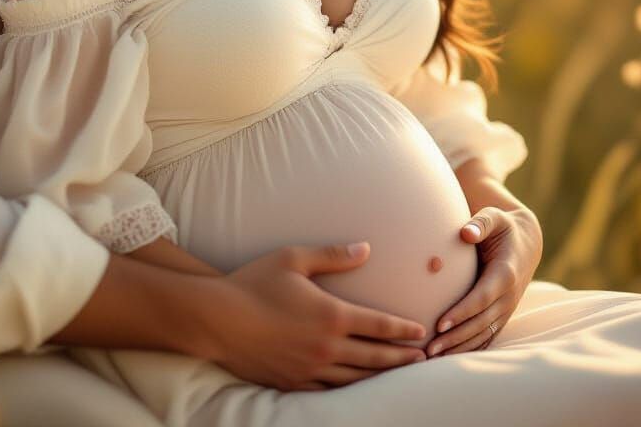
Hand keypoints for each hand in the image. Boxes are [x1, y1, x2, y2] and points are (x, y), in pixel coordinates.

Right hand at [204, 242, 428, 390]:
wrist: (217, 319)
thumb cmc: (255, 282)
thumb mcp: (294, 258)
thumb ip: (333, 255)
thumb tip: (365, 249)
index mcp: (331, 315)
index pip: (378, 325)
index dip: (403, 330)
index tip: (422, 332)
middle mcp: (326, 347)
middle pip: (374, 356)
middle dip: (401, 358)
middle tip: (423, 359)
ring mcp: (310, 369)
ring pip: (356, 379)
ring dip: (381, 377)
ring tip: (399, 376)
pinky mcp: (293, 383)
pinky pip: (329, 392)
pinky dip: (350, 391)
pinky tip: (357, 389)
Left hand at [424, 205, 542, 356]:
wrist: (526, 242)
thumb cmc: (502, 227)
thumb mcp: (494, 217)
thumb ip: (481, 222)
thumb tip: (466, 232)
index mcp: (505, 274)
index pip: (481, 298)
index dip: (461, 312)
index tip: (440, 324)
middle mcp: (508, 296)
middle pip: (480, 323)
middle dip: (455, 337)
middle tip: (428, 348)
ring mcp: (507, 308)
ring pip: (483, 334)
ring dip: (459, 347)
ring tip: (432, 355)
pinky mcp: (503, 314)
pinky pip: (487, 336)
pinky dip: (470, 348)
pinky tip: (449, 357)